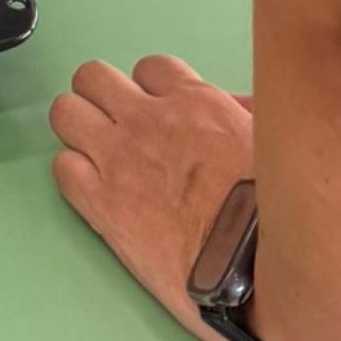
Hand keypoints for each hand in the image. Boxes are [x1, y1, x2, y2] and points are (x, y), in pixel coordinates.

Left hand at [48, 54, 257, 340]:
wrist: (258, 271)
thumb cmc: (278, 217)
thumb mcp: (275, 148)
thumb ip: (248, 119)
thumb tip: (239, 106)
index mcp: (196, 103)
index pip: (151, 68)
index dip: (150, 90)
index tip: (157, 109)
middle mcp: (150, 120)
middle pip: (94, 77)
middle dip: (101, 96)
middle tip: (114, 123)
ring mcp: (119, 158)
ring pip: (65, 112)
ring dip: (78, 129)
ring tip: (95, 153)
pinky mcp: (101, 203)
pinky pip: (62, 168)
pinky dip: (73, 175)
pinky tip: (94, 191)